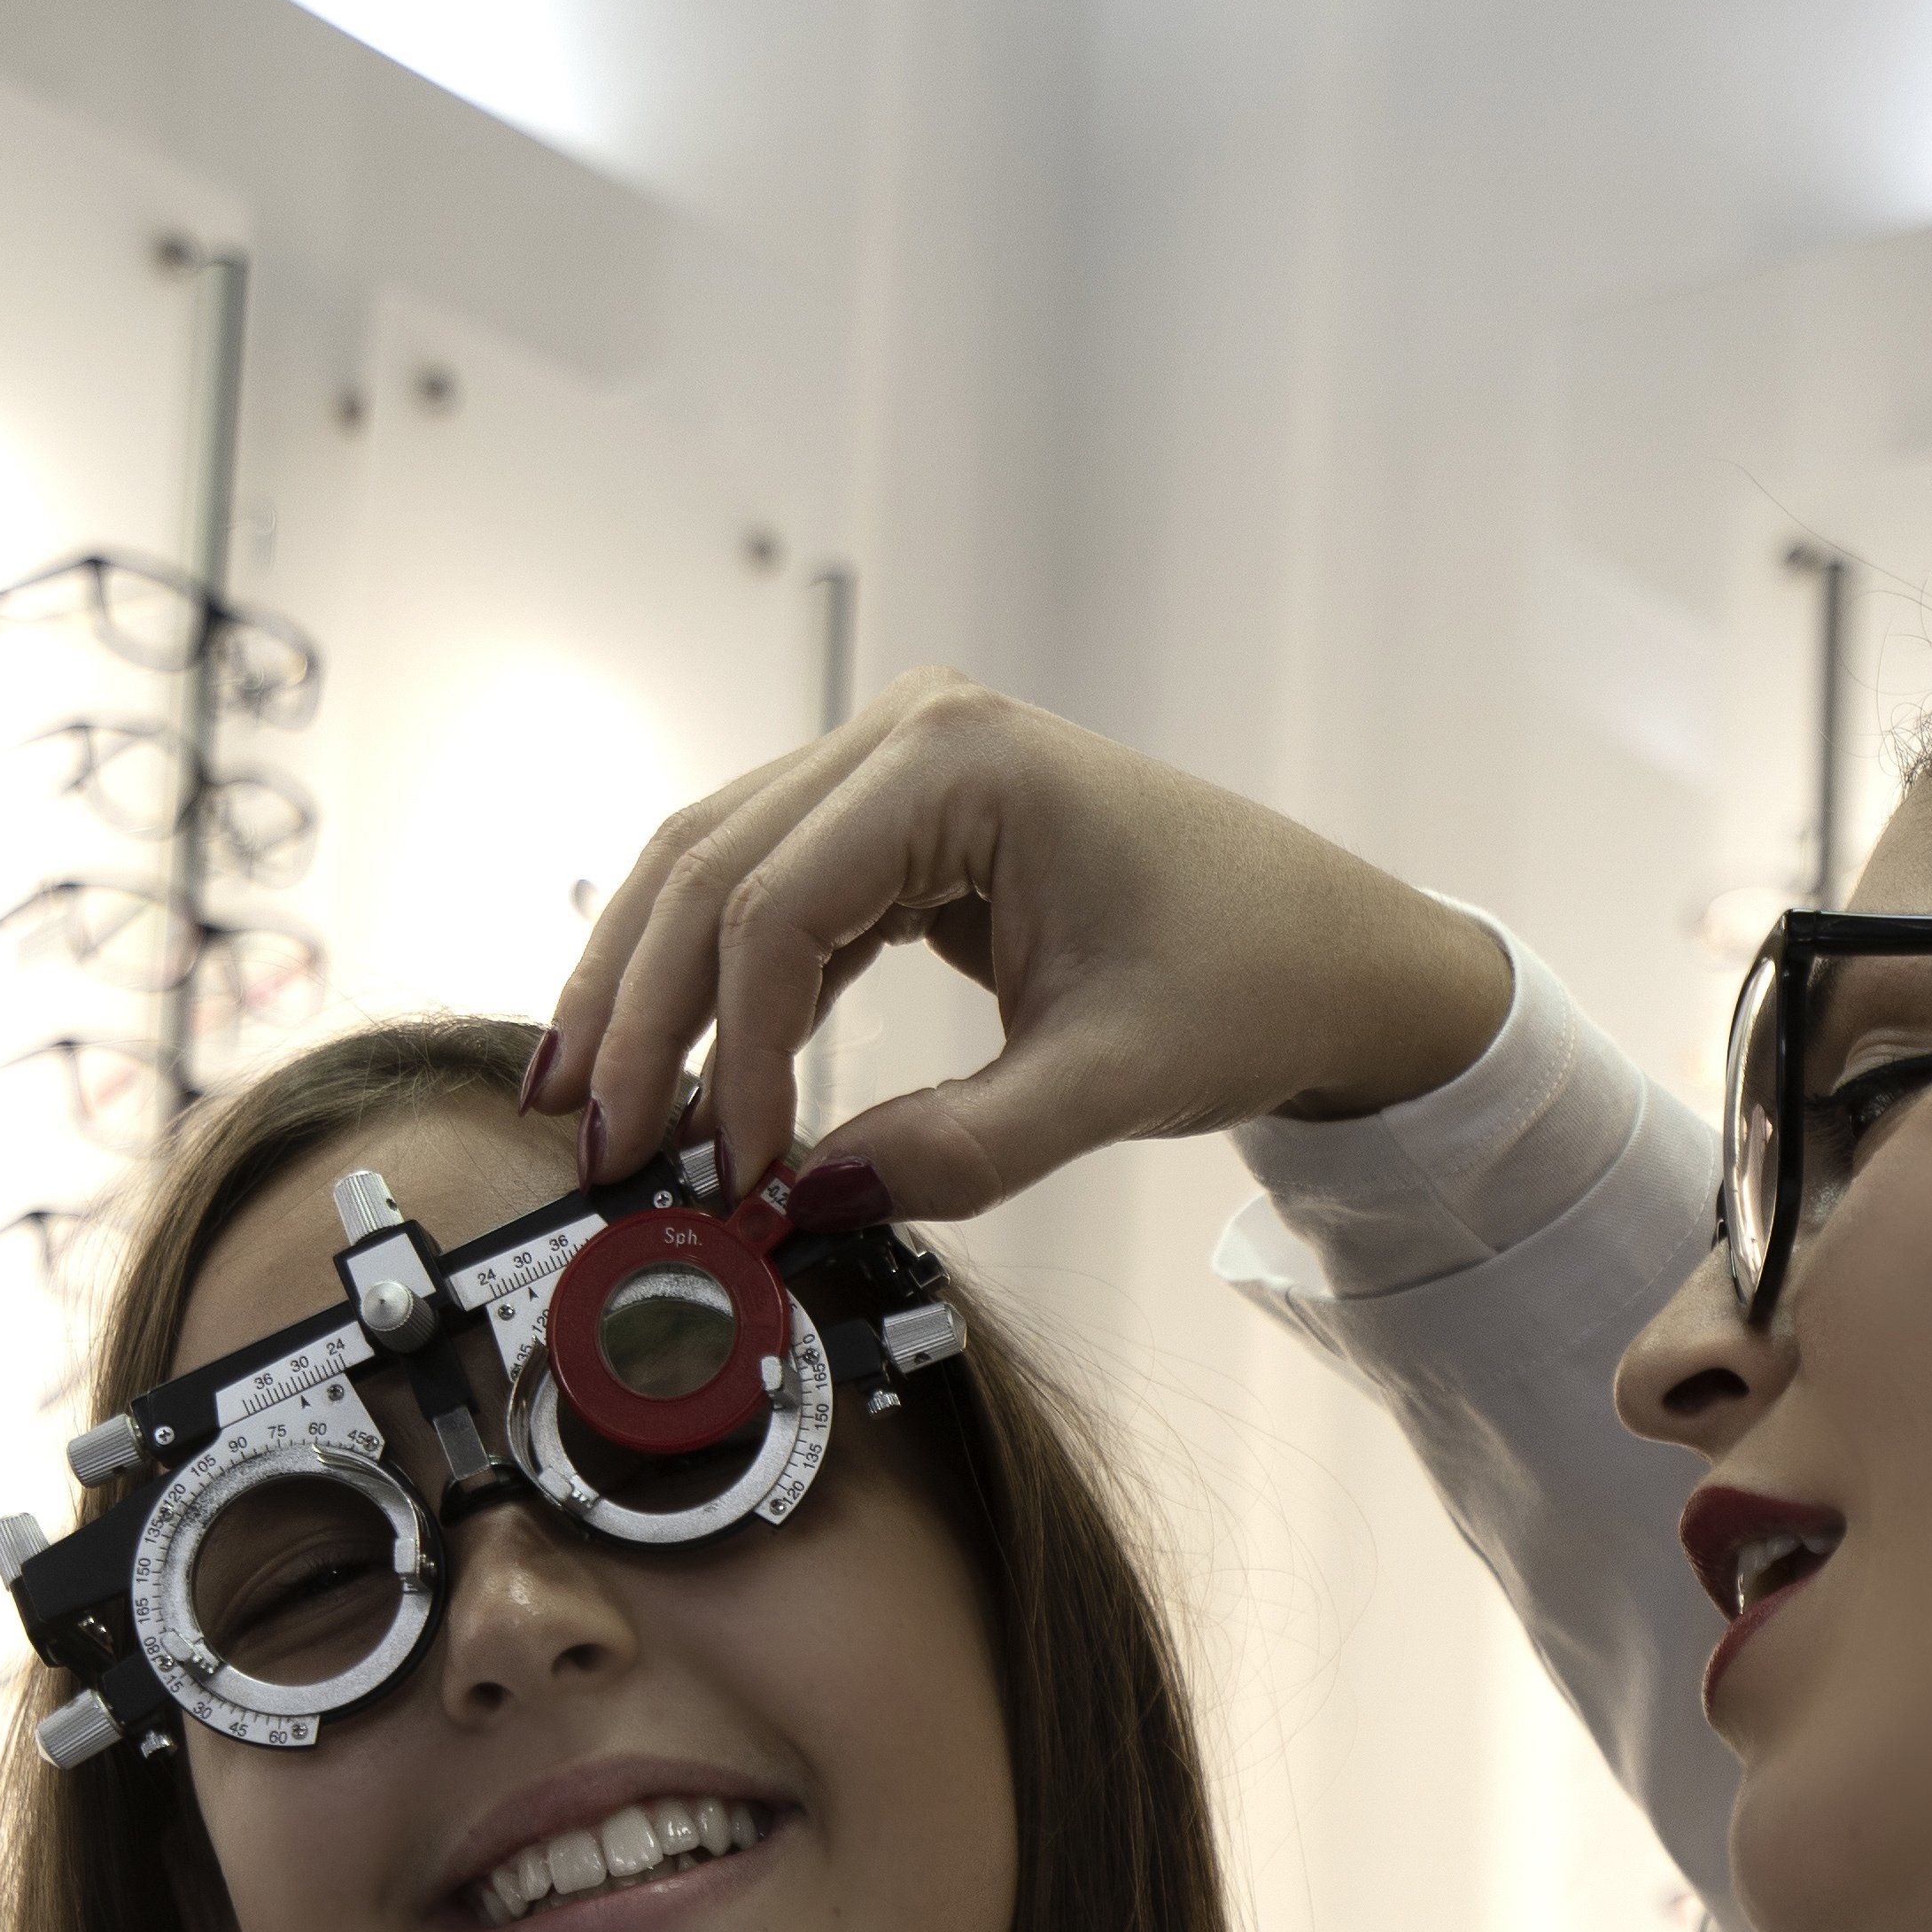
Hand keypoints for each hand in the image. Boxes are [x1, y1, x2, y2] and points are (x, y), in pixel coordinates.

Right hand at [529, 670, 1516, 1215]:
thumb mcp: (1111, 1080)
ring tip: (593, 1112)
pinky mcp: (900, 817)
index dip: (730, 1056)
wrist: (1337, 950)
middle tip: (599, 1150)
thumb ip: (960, 1149)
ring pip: (710, 868)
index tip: (731, 1177)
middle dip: (640, 1018)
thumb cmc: (1255, 978)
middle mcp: (910, 729)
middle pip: (707, 868)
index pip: (776, 910)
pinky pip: (767, 888)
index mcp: (960, 760)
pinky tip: (676, 1071)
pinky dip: (717, 982)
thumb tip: (808, 1202)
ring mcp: (896, 760)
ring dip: (646, 991)